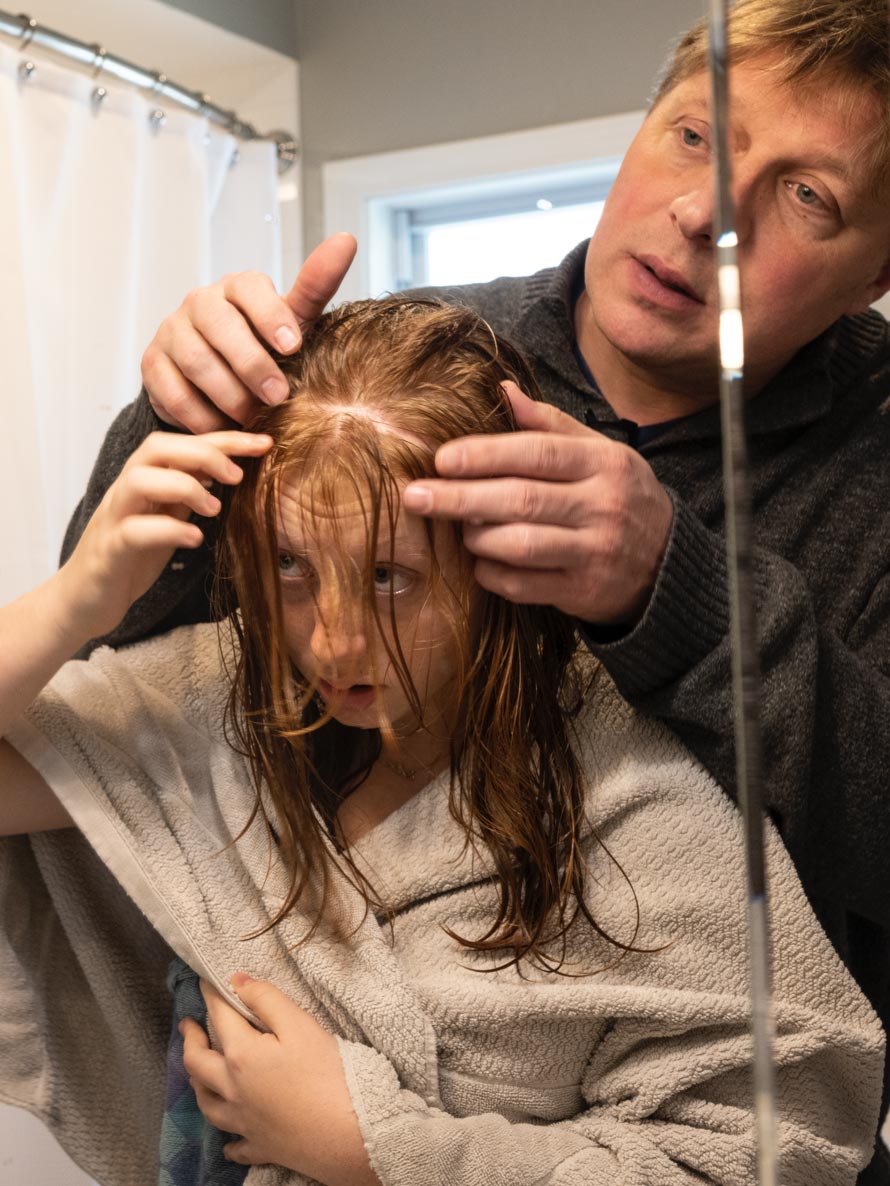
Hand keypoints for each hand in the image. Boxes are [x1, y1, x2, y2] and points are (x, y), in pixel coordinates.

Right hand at [60, 431, 271, 639]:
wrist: (86, 599)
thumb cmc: (131, 556)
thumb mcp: (168, 518)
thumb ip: (189, 493)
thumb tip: (227, 469)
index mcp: (144, 479)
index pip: (182, 444)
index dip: (224, 439)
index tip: (264, 443)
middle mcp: (126, 491)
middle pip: (157, 448)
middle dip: (204, 453)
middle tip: (239, 475)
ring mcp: (114, 519)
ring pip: (139, 480)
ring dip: (183, 486)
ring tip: (214, 509)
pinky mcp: (110, 552)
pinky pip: (134, 531)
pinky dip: (168, 531)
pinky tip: (195, 539)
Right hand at [142, 232, 357, 431]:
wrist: (222, 381)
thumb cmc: (266, 348)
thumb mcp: (294, 322)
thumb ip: (315, 287)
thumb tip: (347, 239)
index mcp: (238, 288)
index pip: (249, 288)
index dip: (269, 315)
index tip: (293, 346)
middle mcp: (200, 302)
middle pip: (220, 326)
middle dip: (252, 364)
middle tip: (278, 396)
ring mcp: (172, 332)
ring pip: (196, 361)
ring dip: (228, 394)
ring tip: (252, 417)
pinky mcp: (153, 364)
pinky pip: (174, 392)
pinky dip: (202, 415)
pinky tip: (224, 428)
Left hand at [181, 975, 377, 1185]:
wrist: (348, 1134)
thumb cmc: (327, 1074)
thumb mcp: (300, 1025)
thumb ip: (266, 999)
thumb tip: (237, 982)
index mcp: (241, 1055)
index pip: (220, 1016)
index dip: (211, 995)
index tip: (204, 981)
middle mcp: (232, 1090)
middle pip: (198, 1063)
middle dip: (190, 1039)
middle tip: (187, 1025)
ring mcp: (243, 1122)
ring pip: (207, 1104)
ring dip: (198, 1083)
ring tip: (198, 1072)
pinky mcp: (260, 1146)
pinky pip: (234, 1145)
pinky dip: (227, 1140)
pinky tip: (228, 1141)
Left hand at [402, 384, 673, 624]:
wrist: (666, 563)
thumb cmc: (619, 496)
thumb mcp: (600, 452)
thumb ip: (551, 424)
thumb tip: (503, 389)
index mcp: (604, 463)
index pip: (538, 453)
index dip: (485, 455)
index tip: (442, 459)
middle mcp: (602, 507)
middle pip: (522, 500)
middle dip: (462, 498)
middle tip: (415, 496)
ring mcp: (594, 552)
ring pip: (522, 545)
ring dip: (477, 537)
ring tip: (456, 528)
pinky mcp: (583, 591)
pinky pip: (526, 585)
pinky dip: (493, 574)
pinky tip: (479, 562)